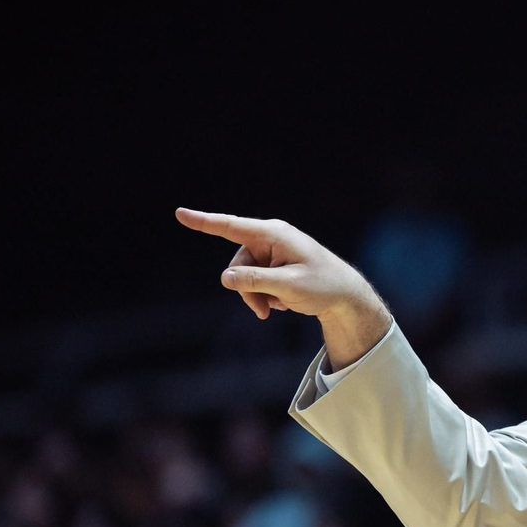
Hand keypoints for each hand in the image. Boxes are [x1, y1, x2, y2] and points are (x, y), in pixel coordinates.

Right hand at [175, 208, 392, 368]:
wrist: (346, 297)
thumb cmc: (324, 286)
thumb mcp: (289, 286)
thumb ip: (255, 281)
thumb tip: (224, 278)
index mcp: (274, 234)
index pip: (231, 227)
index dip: (204, 222)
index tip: (180, 213)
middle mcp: (270, 239)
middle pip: (237, 264)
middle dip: (245, 289)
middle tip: (262, 312)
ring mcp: (271, 252)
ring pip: (243, 276)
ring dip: (255, 296)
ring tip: (276, 309)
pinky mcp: (273, 265)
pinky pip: (255, 281)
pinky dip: (265, 295)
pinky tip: (284, 302)